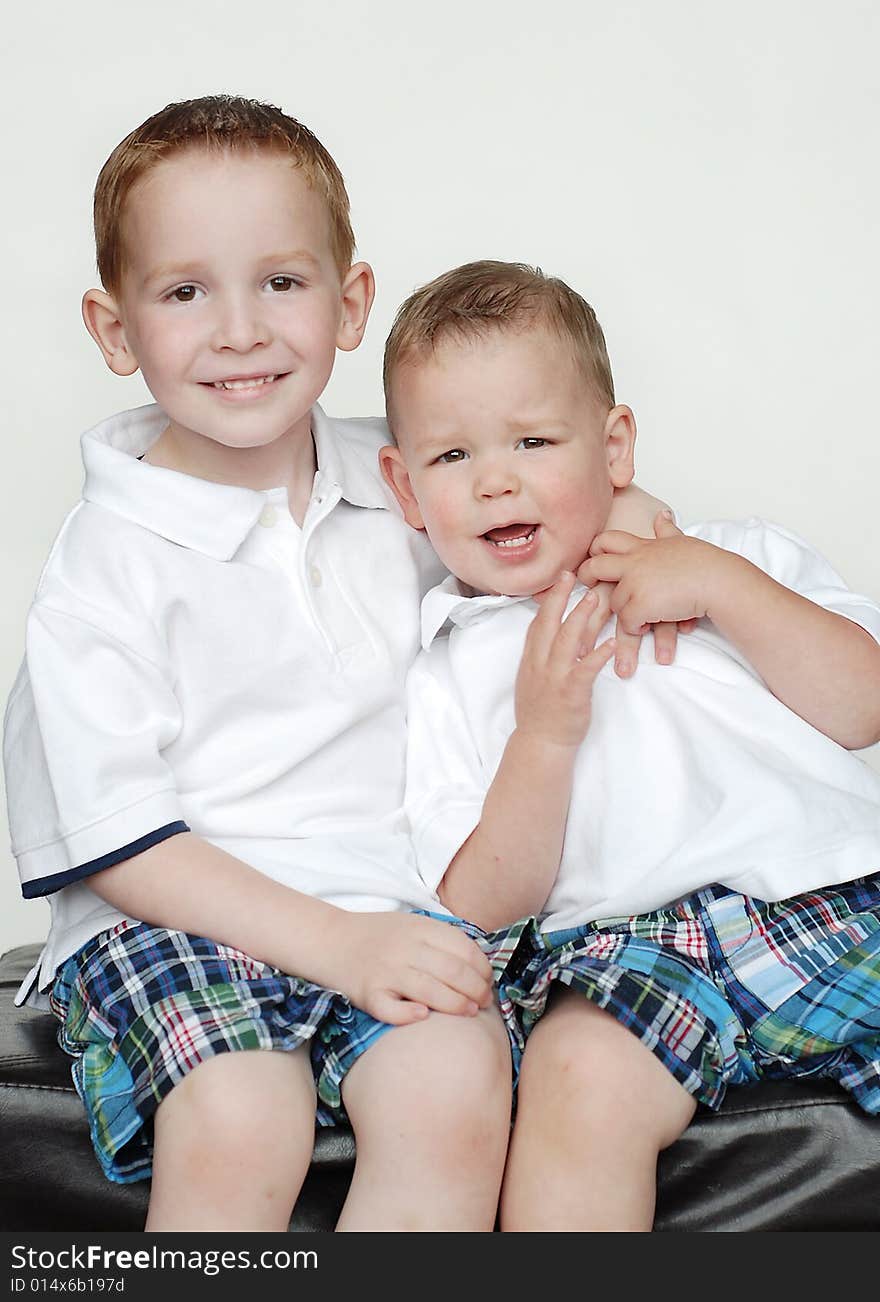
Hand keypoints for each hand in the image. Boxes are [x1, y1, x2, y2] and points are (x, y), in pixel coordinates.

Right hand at [331, 909, 494, 1024]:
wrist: (329, 940)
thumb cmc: (376, 936)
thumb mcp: (410, 924)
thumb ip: (440, 938)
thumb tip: (478, 963)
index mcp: (419, 928)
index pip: (463, 948)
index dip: (482, 968)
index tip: (488, 981)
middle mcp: (404, 948)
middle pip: (453, 971)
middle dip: (477, 989)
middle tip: (485, 1001)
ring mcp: (386, 971)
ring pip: (431, 991)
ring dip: (457, 1005)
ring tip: (470, 1012)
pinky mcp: (368, 994)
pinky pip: (392, 1009)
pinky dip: (409, 1015)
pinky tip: (424, 1017)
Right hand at [516, 571, 615, 747]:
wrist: (541, 743)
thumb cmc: (541, 713)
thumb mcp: (534, 679)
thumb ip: (543, 657)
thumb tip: (556, 636)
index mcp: (531, 660)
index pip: (537, 623)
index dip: (547, 600)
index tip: (558, 580)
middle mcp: (540, 664)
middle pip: (548, 623)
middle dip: (560, 597)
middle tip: (574, 575)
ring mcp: (554, 677)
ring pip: (566, 640)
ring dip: (581, 617)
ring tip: (595, 598)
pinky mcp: (571, 692)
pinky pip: (586, 669)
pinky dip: (599, 655)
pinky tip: (613, 643)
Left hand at [575, 513, 698, 675]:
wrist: (718, 581)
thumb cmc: (705, 563)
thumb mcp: (680, 541)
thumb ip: (666, 530)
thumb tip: (663, 515)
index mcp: (642, 547)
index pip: (608, 540)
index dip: (596, 549)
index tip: (594, 557)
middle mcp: (634, 562)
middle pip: (595, 566)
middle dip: (586, 576)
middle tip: (585, 585)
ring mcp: (635, 583)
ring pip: (612, 602)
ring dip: (624, 612)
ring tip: (639, 618)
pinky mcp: (640, 604)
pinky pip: (627, 621)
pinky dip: (636, 627)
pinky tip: (648, 627)